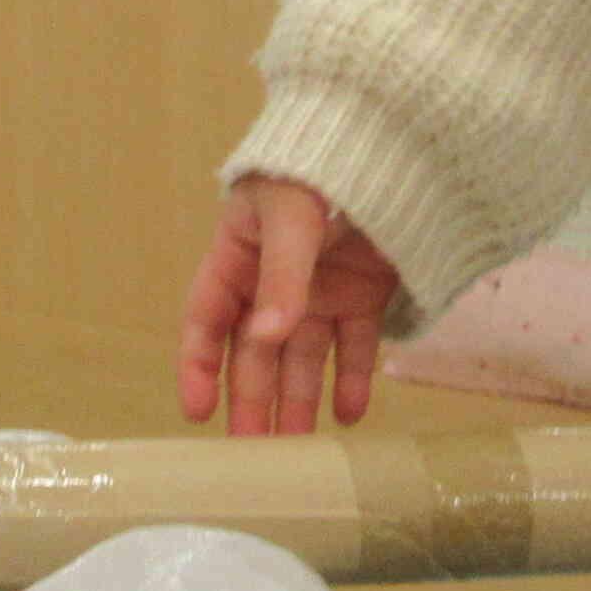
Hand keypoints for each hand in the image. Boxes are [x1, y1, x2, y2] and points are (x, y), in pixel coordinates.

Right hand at [176, 176, 401, 434]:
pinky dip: (354, 381)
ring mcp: (322, 290)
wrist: (392, 136)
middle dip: (252, 401)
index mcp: (239, 254)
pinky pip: (355, 347)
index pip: (207, 318)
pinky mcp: (366, 295)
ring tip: (301, 454)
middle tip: (252, 454)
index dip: (198, 365)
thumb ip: (282, 276)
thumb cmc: (320, 163)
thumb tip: (264, 338)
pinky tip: (352, 415)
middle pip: (256, 352)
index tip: (198, 411)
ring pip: (304, 359)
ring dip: (301, 403)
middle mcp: (276, 282)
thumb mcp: (291, 213)